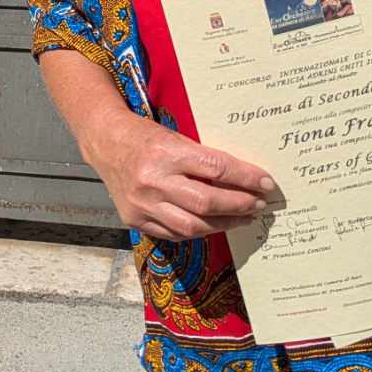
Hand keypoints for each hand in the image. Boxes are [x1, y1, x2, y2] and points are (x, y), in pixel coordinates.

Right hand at [82, 111, 276, 240]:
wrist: (105, 143)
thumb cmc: (146, 136)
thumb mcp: (176, 137)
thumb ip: (204, 159)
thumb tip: (244, 178)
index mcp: (167, 151)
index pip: (216, 168)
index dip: (245, 178)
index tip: (266, 183)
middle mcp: (153, 180)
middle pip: (207, 202)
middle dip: (239, 205)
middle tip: (258, 204)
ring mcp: (143, 204)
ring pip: (193, 225)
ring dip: (224, 224)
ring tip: (243, 217)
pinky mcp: (135, 220)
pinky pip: (174, 234)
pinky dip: (198, 231)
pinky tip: (214, 225)